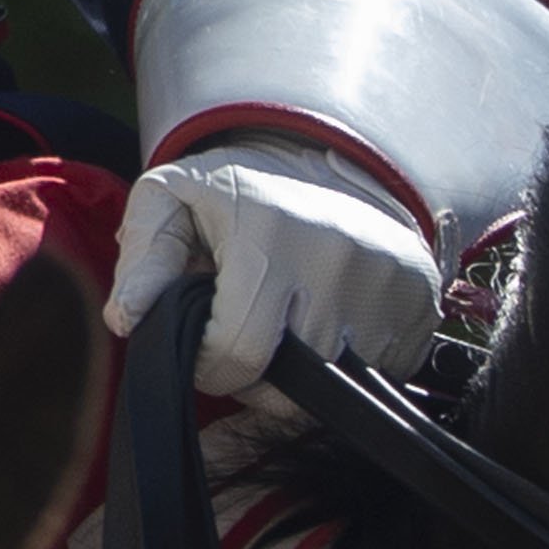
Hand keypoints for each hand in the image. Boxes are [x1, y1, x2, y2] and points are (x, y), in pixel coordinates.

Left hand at [107, 135, 441, 399]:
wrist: (325, 159)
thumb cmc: (236, 189)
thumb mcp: (173, 198)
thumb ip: (144, 257)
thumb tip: (125, 321)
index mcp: (269, 239)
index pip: (238, 352)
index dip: (208, 369)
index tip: (200, 352)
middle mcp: (338, 266)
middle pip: (290, 382)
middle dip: (252, 380)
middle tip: (237, 345)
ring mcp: (389, 291)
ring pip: (337, 388)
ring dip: (300, 381)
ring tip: (278, 335)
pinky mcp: (422, 311)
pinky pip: (381, 377)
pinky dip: (347, 371)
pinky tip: (321, 331)